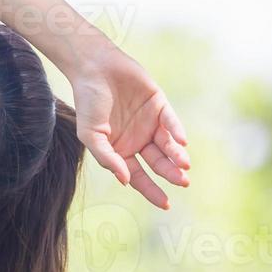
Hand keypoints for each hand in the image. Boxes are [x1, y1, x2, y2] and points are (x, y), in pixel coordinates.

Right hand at [69, 47, 190, 209]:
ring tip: (184, 165)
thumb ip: (107, 158)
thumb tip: (125, 181)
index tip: (165, 203)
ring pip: (167, 145)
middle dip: (171, 174)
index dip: (152, 191)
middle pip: (158, 163)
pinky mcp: (159, 104)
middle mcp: (137, 140)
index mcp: (121, 151)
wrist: (94, 68)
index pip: (139, 177)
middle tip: (183, 182)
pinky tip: (181, 142)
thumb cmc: (88, 103)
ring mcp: (149, 123)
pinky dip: (177, 131)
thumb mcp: (91, 135)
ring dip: (176, 156)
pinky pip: (171, 121)